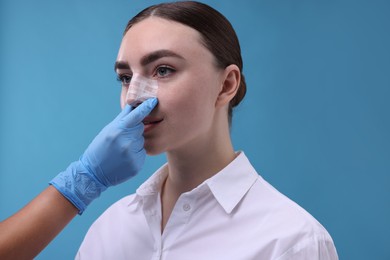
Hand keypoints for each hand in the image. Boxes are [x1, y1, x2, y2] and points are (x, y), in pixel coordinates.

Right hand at [50, 98, 157, 213]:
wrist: (94, 173)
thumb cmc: (100, 148)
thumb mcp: (108, 130)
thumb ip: (122, 118)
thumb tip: (133, 103)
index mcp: (118, 131)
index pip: (137, 116)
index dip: (146, 107)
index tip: (154, 100)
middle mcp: (126, 142)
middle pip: (140, 129)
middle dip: (134, 131)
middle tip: (122, 138)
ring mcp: (132, 155)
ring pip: (142, 142)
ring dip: (135, 143)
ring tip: (121, 150)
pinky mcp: (137, 165)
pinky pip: (142, 154)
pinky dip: (136, 154)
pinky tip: (125, 158)